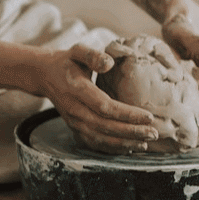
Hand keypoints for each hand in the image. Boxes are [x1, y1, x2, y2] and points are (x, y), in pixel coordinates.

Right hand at [33, 44, 160, 149]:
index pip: (105, 106)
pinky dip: (111, 149)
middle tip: (153, 133)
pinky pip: (94, 143)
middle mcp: (74, 109)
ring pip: (100, 139)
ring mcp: (73, 122)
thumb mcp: (77, 51)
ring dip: (123, 144)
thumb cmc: (67, 61)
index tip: (148, 116)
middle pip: (105, 126)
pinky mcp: (75, 129)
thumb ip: (93, 55)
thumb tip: (109, 63)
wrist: (45, 75)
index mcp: (77, 90)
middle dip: (130, 132)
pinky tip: (129, 148)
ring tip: (145, 143)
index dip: (127, 114)